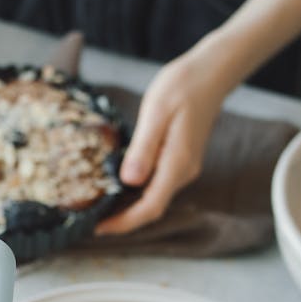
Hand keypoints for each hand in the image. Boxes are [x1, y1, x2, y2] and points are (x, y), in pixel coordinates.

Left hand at [96, 52, 223, 235]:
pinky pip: (155, 184)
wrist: (212, 72)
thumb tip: (129, 181)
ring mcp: (183, 167)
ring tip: (96, 206)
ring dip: (127, 206)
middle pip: (150, 207)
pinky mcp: (179, 160)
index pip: (150, 207)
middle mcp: (183, 171)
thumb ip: (143, 148)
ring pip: (152, 197)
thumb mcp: (156, 112)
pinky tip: (114, 185)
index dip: (124, 222)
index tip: (98, 228)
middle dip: (121, 218)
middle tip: (88, 219)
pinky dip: (134, 191)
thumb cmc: (183, 86)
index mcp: (177, 163)